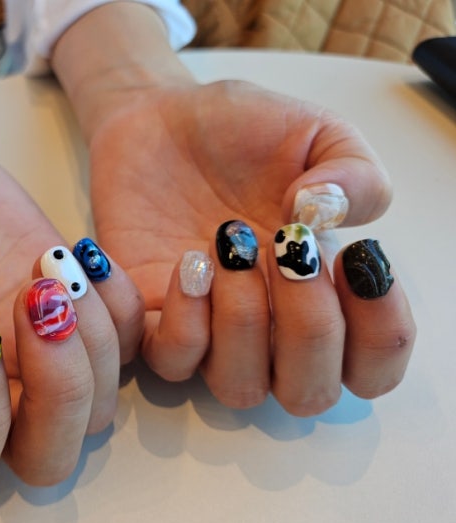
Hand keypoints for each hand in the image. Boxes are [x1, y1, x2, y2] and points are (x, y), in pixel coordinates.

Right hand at [0, 136, 141, 504]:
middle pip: (46, 457)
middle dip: (57, 388)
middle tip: (34, 298)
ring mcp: (41, 361)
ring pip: (100, 409)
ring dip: (92, 339)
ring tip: (51, 263)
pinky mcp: (81, 320)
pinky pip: (136, 348)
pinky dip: (124, 308)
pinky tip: (83, 256)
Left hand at [87, 80, 415, 415]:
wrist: (161, 120)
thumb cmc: (243, 133)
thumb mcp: (315, 135)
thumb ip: (353, 174)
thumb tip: (327, 217)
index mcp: (323, 294)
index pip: (371, 366)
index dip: (380, 335)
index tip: (356, 259)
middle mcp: (270, 327)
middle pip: (307, 393)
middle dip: (308, 329)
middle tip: (288, 251)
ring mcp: (209, 330)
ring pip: (239, 388)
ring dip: (243, 323)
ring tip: (227, 246)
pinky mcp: (150, 319)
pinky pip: (169, 361)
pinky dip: (182, 321)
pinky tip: (188, 262)